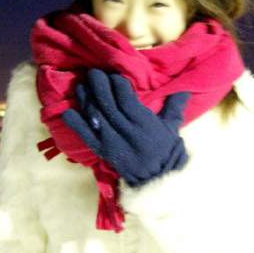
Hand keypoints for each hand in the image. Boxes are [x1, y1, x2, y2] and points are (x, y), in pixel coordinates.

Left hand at [62, 68, 190, 186]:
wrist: (156, 180)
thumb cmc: (165, 151)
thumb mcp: (172, 128)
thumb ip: (175, 107)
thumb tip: (185, 88)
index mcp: (144, 124)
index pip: (127, 99)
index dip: (118, 84)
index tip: (114, 74)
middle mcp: (127, 132)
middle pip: (109, 105)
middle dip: (100, 86)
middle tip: (94, 72)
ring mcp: (113, 142)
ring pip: (96, 116)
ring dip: (86, 99)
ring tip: (82, 84)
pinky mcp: (103, 152)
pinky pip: (87, 136)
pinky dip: (76, 124)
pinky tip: (67, 112)